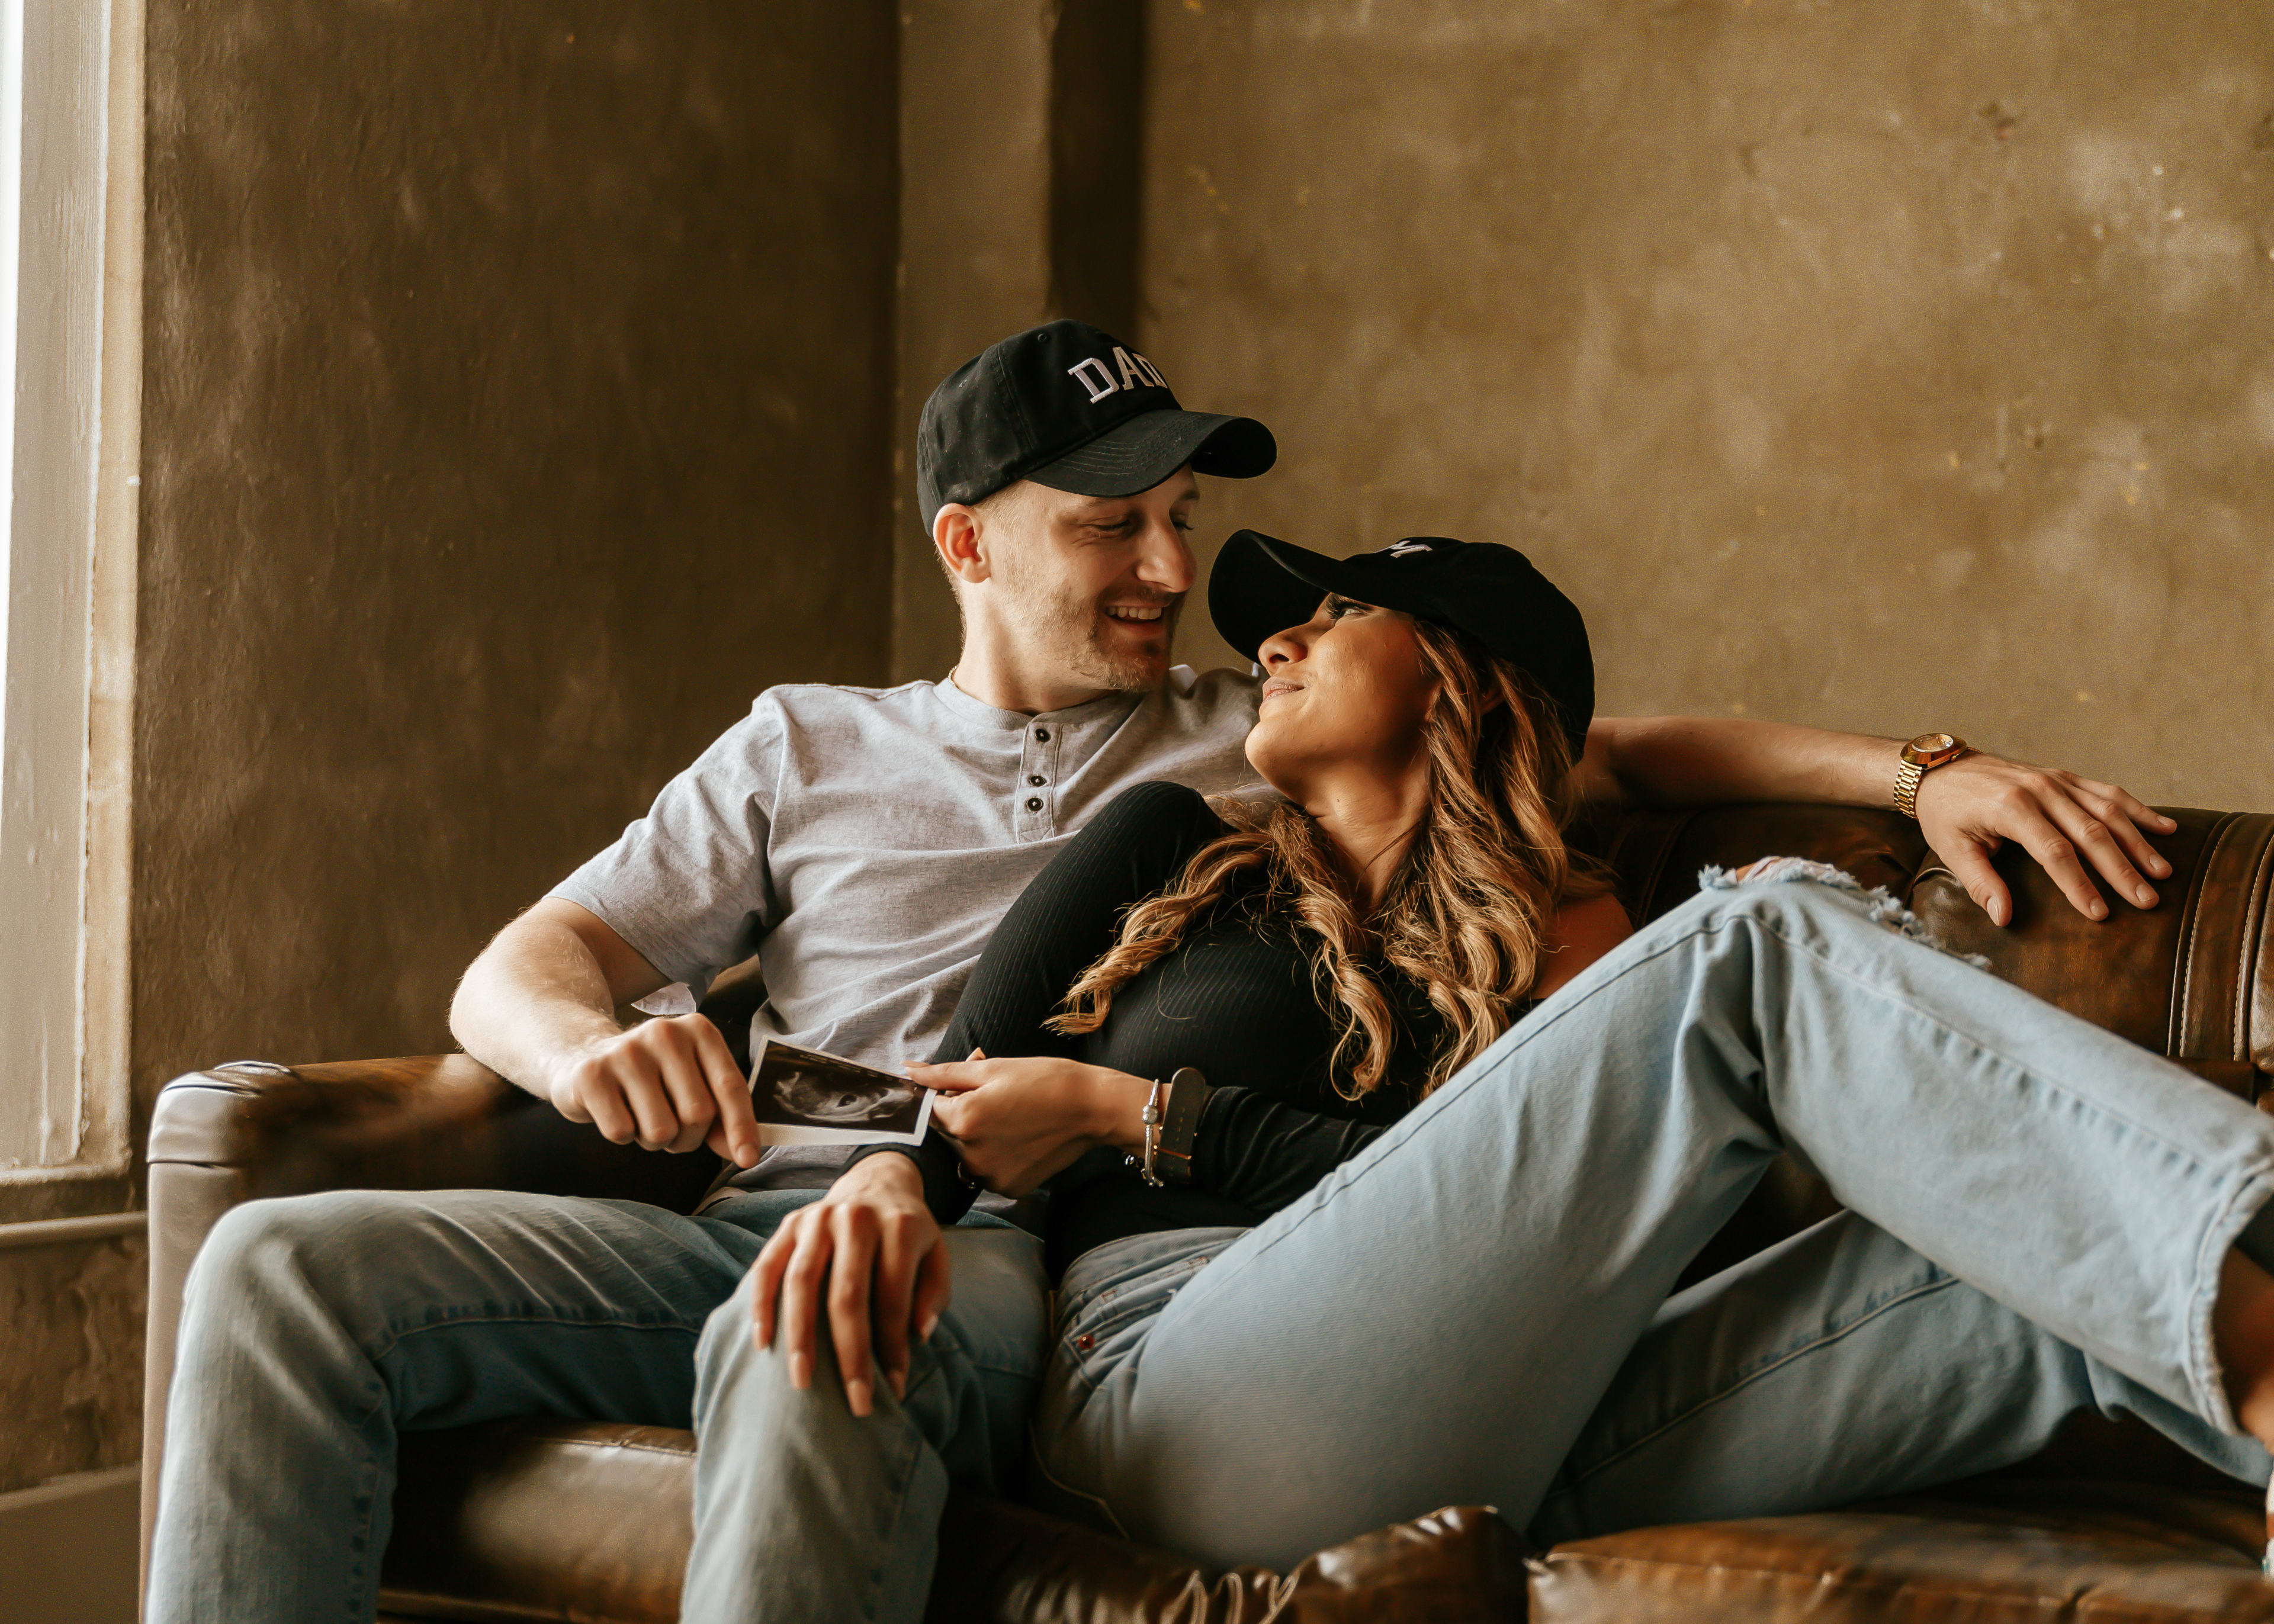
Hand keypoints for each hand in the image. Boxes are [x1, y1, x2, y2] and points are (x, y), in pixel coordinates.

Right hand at [546, 1013, 759, 1167]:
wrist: (582, 1057)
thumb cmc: (651, 1078)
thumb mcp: (691, 1085)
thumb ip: (721, 1116)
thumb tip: (744, 1152)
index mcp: (699, 1031)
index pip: (730, 1086)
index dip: (742, 1126)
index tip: (748, 1159)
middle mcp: (665, 1034)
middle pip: (697, 1114)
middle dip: (688, 1137)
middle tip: (670, 1127)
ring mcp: (626, 1052)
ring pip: (661, 1130)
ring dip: (654, 1140)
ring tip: (640, 1115)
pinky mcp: (592, 1075)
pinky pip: (622, 1132)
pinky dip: (622, 1135)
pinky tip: (615, 1111)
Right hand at [750, 1153, 948, 1414]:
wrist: (877, 1183)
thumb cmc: (908, 1233)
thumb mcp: (937, 1254)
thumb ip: (934, 1292)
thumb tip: (920, 1334)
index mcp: (900, 1225)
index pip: (893, 1296)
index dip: (894, 1346)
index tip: (895, 1389)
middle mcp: (856, 1217)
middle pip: (847, 1294)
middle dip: (850, 1354)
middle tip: (854, 1402)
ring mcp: (818, 1218)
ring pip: (801, 1281)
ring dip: (800, 1336)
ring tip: (801, 1381)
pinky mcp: (789, 1223)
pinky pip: (767, 1266)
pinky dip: (761, 1304)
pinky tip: (763, 1341)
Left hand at [913, 1053, 1145, 1197]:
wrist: (1091, 1108)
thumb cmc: (1044, 1080)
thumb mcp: (992, 1069)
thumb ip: (944, 1074)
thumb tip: (908, 1071)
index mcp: (963, 1120)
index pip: (928, 1110)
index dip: (944, 1095)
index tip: (965, 1088)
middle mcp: (971, 1156)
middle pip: (946, 1134)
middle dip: (961, 1114)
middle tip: (996, 1098)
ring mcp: (989, 1176)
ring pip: (964, 1154)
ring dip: (976, 1137)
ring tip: (1010, 1117)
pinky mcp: (1007, 1188)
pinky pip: (986, 1171)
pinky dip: (994, 1156)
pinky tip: (1018, 1139)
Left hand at [1913, 754, 2177, 927]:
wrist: (1939, 769)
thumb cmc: (1946, 814)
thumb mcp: (1952, 850)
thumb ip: (1980, 883)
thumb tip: (2004, 918)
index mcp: (2011, 808)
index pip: (2055, 852)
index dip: (2079, 884)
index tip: (2100, 913)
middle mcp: (2040, 789)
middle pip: (2091, 833)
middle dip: (2122, 870)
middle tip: (2147, 900)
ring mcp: (2055, 780)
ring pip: (2108, 812)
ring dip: (2138, 842)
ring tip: (2162, 872)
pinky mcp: (2064, 776)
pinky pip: (2107, 792)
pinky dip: (2138, 810)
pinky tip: (2165, 828)